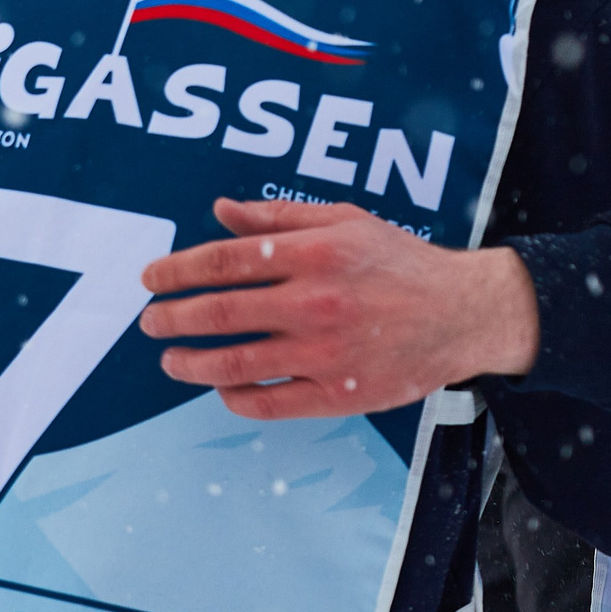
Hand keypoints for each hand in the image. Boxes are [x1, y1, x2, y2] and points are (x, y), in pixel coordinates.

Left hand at [139, 198, 540, 418]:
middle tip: (148, 320)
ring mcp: (325, 352)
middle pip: (220, 313)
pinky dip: (234, 395)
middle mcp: (316, 302)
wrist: (462, 313)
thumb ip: (279, 217)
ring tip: (170, 359)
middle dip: (172, 317)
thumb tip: (220, 210)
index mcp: (316, 252)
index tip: (152, 278)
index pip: (226, 260)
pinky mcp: (338, 393)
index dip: (178, 270)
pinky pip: (268, 401)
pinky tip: (221, 386)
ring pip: (235, 363)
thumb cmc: (400, 262)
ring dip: (189, 363)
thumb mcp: (346, 221)